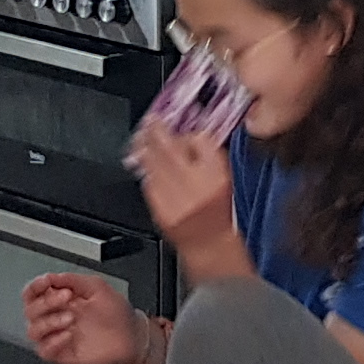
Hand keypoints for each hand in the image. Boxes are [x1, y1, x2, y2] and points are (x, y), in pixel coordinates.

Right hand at [22, 274, 148, 363]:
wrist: (132, 336)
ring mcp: (58, 336)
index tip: (47, 282)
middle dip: (46, 302)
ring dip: (48, 322)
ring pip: (33, 331)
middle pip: (30, 310)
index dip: (35, 286)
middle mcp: (56, 318)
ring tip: (70, 318)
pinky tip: (68, 335)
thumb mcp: (97, 287)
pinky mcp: (64, 353)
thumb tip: (53, 277)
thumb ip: (73, 280)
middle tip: (65, 298)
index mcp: (60, 300)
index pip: (33, 293)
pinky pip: (45, 351)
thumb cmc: (117, 313)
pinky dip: (53, 342)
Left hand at [128, 119, 238, 257]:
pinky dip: (145, 169)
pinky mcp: (159, 208)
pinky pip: (148, 182)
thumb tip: (186, 134)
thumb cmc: (217, 211)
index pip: (200, 141)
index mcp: (216, 175)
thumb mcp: (222, 177)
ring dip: (145, 146)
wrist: (207, 243)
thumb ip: (207, 153)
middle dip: (157, 131)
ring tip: (141, 135)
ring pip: (155, 163)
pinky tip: (144, 161)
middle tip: (150, 120)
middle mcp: (196, 185)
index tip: (177, 123)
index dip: (186, 130)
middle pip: (170, 148)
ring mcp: (174, 198)